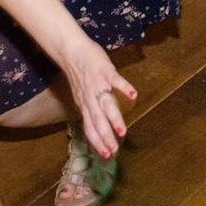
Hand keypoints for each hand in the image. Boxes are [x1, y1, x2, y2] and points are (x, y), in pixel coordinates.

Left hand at [63, 39, 136, 159]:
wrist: (72, 51)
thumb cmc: (79, 72)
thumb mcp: (81, 94)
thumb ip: (90, 107)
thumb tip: (98, 120)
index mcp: (85, 105)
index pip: (90, 128)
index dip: (97, 142)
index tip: (106, 155)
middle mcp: (90, 99)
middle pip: (98, 121)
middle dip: (106, 137)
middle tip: (114, 151)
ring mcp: (98, 85)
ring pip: (106, 105)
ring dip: (114, 119)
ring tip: (122, 132)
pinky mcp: (106, 71)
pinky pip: (116, 81)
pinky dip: (124, 88)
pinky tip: (133, 96)